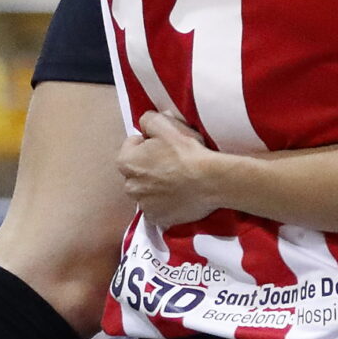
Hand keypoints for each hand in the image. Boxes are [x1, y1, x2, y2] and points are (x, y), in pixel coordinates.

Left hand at [116, 113, 224, 228]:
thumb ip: (148, 120)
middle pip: (138, 171)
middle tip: (172, 162)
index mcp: (127, 162)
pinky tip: (179, 195)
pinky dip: (165, 203)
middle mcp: (130, 186)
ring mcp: (144, 205)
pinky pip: (157, 209)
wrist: (210, 180)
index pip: (132, 146)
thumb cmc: (187, 152)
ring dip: (157, 186)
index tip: (165, 145)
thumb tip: (145, 125)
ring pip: (147, 191)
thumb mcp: (166, 125)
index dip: (149, 142)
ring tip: (178, 180)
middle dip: (149, 166)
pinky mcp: (158, 219)